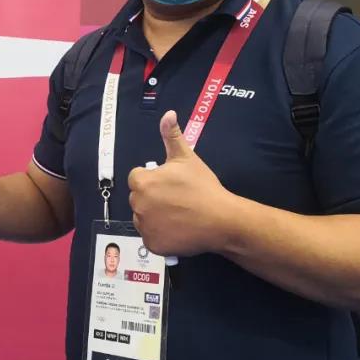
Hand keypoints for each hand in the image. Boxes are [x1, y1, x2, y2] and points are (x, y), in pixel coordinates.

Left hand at [127, 110, 235, 257]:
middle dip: (153, 197)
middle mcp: (138, 204)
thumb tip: (168, 114)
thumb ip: (172, 136)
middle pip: (139, 198)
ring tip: (178, 215)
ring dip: (155, 216)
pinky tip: (177, 229)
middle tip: (176, 200)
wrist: (221, 219)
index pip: (137, 177)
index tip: (171, 184)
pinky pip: (151, 237)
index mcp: (142, 182)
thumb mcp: (187, 158)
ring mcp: (144, 227)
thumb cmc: (203, 187)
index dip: (154, 179)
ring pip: (144, 218)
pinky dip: (161, 235)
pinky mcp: (152, 245)